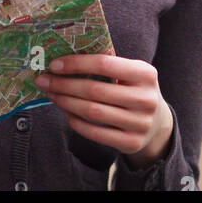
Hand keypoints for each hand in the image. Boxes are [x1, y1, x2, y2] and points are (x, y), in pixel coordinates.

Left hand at [34, 54, 171, 160]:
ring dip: (65, 102)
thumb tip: (67, 59)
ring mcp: (139, 123)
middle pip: (94, 90)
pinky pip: (94, 132)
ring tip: (51, 94)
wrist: (157, 124)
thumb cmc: (136, 90)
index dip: (77, 63)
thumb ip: (110, 65)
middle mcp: (145, 98)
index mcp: (145, 74)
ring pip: (92, 112)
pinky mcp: (130, 142)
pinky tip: (65, 111)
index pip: (106, 63)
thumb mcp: (132, 74)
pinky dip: (75, 121)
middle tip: (44, 80)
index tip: (54, 64)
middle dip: (64, 84)